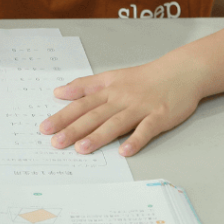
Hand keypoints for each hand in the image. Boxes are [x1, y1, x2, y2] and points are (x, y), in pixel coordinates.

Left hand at [39, 56, 208, 156]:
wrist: (179, 72)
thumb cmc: (144, 78)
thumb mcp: (111, 76)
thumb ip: (85, 85)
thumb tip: (59, 92)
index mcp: (108, 89)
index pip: (81, 104)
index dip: (62, 115)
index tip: (45, 127)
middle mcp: (120, 98)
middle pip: (93, 114)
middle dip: (73, 129)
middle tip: (55, 142)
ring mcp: (140, 107)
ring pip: (115, 123)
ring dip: (98, 136)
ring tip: (81, 149)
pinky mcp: (159, 116)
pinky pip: (146, 130)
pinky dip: (135, 140)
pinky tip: (124, 151)